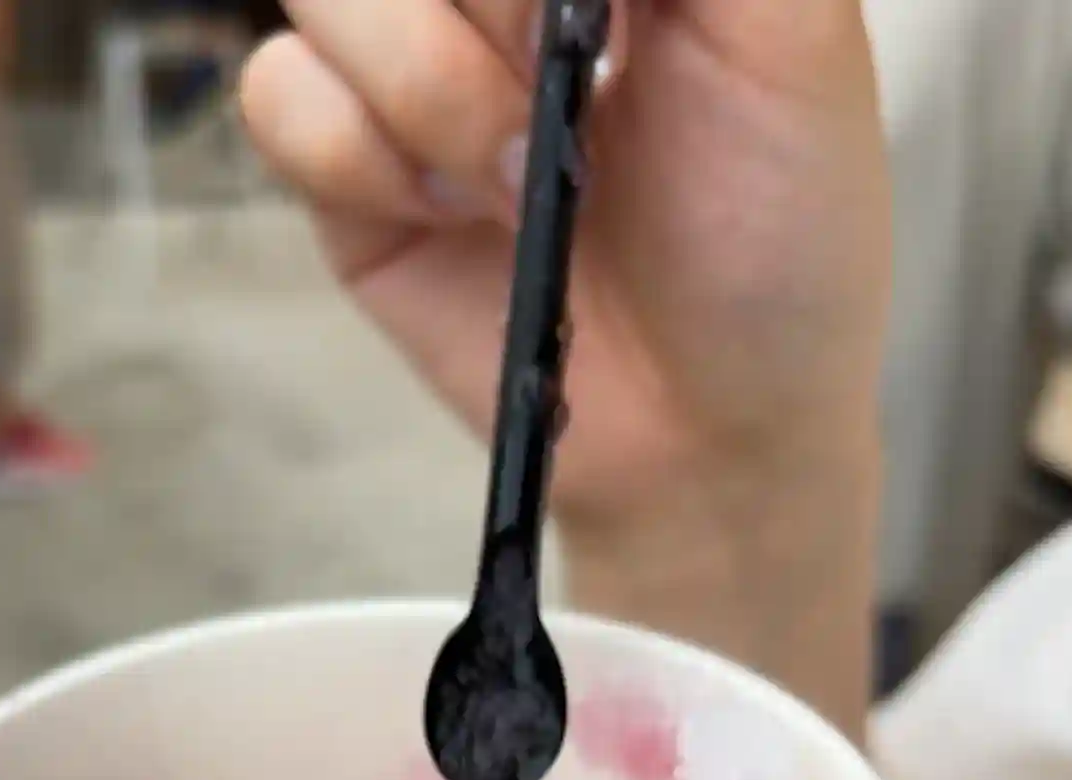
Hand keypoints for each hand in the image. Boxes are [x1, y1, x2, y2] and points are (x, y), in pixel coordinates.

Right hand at [240, 0, 889, 730]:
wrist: (710, 444)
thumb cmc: (780, 254)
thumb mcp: (795, 37)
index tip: (595, 18)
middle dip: (478, 7)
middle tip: (558, 87)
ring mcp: (408, 76)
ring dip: (422, 82)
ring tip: (513, 174)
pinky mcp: (347, 183)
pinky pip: (276, 95)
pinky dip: (353, 153)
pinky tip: (448, 211)